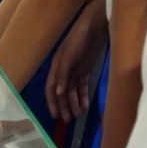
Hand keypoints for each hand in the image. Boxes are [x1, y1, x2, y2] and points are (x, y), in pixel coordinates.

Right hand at [47, 0, 109, 122]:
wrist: (95, 26)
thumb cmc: (79, 38)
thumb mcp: (69, 56)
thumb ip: (62, 74)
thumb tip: (56, 93)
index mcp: (56, 66)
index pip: (51, 88)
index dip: (52, 102)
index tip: (55, 116)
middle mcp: (63, 70)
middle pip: (61, 92)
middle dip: (64, 106)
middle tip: (68, 121)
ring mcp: (74, 70)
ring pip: (72, 91)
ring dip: (74, 103)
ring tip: (78, 116)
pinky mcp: (84, 69)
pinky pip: (82, 86)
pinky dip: (83, 96)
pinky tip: (85, 106)